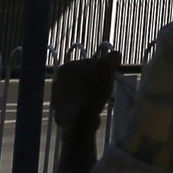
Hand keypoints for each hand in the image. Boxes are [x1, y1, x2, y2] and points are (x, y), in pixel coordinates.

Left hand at [49, 51, 121, 167]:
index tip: (107, 75)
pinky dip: (82, 108)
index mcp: (66, 67)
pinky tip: (91, 110)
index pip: (87, 63)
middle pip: (81, 78)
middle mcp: (57, 82)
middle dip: (92, 82)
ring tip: (99, 100)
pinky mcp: (60, 113)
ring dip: (87, 95)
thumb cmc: (92, 88)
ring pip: (78, 93)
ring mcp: (56, 98)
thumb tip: (115, 54)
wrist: (81, 118)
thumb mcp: (106, 67)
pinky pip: (75, 107)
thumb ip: (111, 57)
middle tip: (104, 87)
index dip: (100, 68)